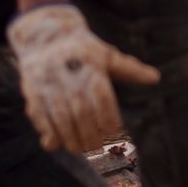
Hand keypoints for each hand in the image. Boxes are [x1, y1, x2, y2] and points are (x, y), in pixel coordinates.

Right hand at [8, 2, 157, 152]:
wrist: (45, 35)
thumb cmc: (83, 50)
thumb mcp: (107, 55)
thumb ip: (129, 69)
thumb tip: (155, 78)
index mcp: (91, 66)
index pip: (102, 98)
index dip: (109, 120)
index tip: (117, 136)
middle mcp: (69, 76)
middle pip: (81, 111)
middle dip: (90, 134)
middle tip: (100, 150)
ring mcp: (48, 84)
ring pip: (60, 116)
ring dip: (70, 137)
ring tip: (81, 150)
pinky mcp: (32, 91)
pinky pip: (39, 116)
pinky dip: (47, 131)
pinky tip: (55, 144)